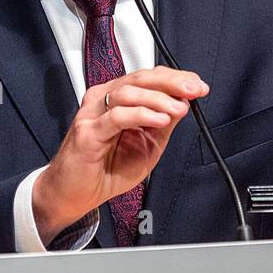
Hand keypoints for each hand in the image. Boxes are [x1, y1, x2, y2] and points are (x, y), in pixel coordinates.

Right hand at [33, 65, 208, 242]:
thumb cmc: (105, 170)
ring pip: (128, 93)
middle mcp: (103, 100)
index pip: (148, 77)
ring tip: (179, 108)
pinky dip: (141, 115)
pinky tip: (159, 119)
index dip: (175, 78)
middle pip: (139, 78)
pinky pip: (117, 117)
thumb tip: (185, 102)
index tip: (198, 85)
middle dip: (171, 83)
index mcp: (117, 99)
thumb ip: (163, 122)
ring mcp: (93, 113)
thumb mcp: (147, 144)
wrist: (74, 195)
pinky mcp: (87, 132)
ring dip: (158, 99)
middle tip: (194, 90)